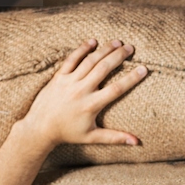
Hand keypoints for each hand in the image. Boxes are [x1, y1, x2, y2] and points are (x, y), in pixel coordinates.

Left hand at [13, 38, 147, 150]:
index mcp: (91, 105)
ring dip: (104, 50)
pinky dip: (82, 49)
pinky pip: (71, 59)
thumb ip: (115, 137)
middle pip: (104, 69)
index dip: (131, 78)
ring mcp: (69, 82)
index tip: (144, 69)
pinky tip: (93, 42)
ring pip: (89, 61)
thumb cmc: (68, 133)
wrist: (40, 128)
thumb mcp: (93, 137)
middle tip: (131, 48)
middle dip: (119, 56)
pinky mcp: (59, 77)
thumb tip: (136, 142)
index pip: (116, 89)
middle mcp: (81, 91)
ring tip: (117, 42)